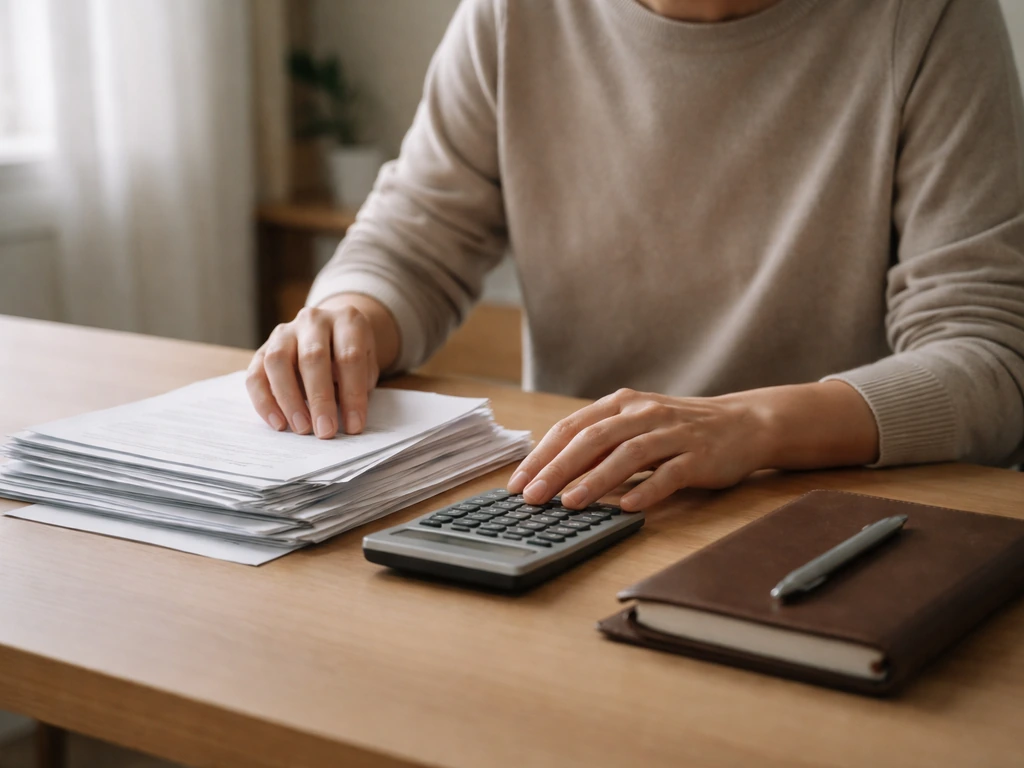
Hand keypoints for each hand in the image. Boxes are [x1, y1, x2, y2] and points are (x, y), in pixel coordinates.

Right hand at [246, 295, 398, 438]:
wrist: (333, 333)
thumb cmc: (352, 356)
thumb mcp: (367, 365)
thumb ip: (358, 384)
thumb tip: (346, 419)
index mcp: (347, 321)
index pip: (349, 357)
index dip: (352, 394)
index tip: (354, 426)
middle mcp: (313, 320)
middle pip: (312, 357)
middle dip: (319, 399)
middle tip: (325, 431)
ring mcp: (285, 331)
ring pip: (277, 361)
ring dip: (289, 400)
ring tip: (302, 428)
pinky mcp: (263, 348)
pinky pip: (255, 375)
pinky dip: (264, 402)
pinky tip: (278, 423)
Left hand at [506, 382, 878, 511]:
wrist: (746, 422)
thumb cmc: (681, 429)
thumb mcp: (637, 424)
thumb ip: (601, 441)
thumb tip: (553, 471)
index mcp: (622, 403)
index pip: (573, 426)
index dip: (543, 454)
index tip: (517, 481)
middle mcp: (645, 413)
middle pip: (593, 438)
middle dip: (558, 468)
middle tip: (532, 496)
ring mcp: (674, 433)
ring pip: (628, 454)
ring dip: (595, 479)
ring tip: (569, 503)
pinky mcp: (700, 455)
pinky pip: (670, 474)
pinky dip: (647, 490)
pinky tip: (627, 507)